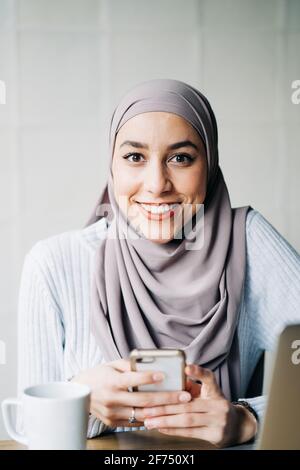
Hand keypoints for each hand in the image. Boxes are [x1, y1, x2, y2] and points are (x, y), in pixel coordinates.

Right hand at [71, 359, 191, 427]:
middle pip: (144, 400)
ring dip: (163, 411)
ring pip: (142, 414)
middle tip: (184, 396)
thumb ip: (130, 365)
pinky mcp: (113, 422)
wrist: (79, 392)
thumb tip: (151, 364)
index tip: (164, 375)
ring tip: (179, 406)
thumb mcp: (112, 364)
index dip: (149, 378)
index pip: (133, 379)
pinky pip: (135, 422)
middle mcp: (112, 398)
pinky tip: (164, 413)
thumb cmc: (99, 375)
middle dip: (167, 398)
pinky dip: (150, 418)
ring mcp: (113, 413)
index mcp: (112, 381)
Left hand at [142, 364, 257, 447]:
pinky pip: (190, 433)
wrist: (237, 427)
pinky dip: (173, 430)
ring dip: (165, 421)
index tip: (185, 367)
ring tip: (149, 420)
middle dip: (164, 407)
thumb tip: (174, 377)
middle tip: (147, 407)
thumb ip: (193, 385)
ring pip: (187, 420)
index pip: (208, 379)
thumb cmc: (216, 406)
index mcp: (216, 392)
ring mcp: (219, 422)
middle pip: (188, 405)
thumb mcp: (209, 393)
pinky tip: (161, 427)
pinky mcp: (216, 436)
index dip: (197, 372)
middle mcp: (219, 406)